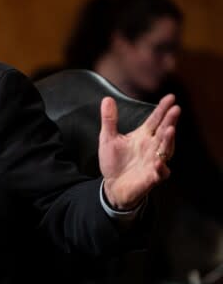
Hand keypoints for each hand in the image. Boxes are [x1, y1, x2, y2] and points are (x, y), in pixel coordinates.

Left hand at [99, 94, 179, 209]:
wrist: (112, 185)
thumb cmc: (114, 161)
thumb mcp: (108, 138)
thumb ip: (109, 119)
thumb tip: (107, 99)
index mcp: (143, 136)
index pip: (155, 120)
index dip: (162, 109)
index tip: (170, 97)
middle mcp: (152, 147)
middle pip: (164, 132)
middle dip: (170, 121)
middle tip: (175, 109)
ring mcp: (154, 162)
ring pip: (166, 150)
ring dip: (168, 141)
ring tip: (170, 130)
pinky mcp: (152, 178)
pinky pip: (160, 173)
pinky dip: (160, 167)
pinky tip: (158, 162)